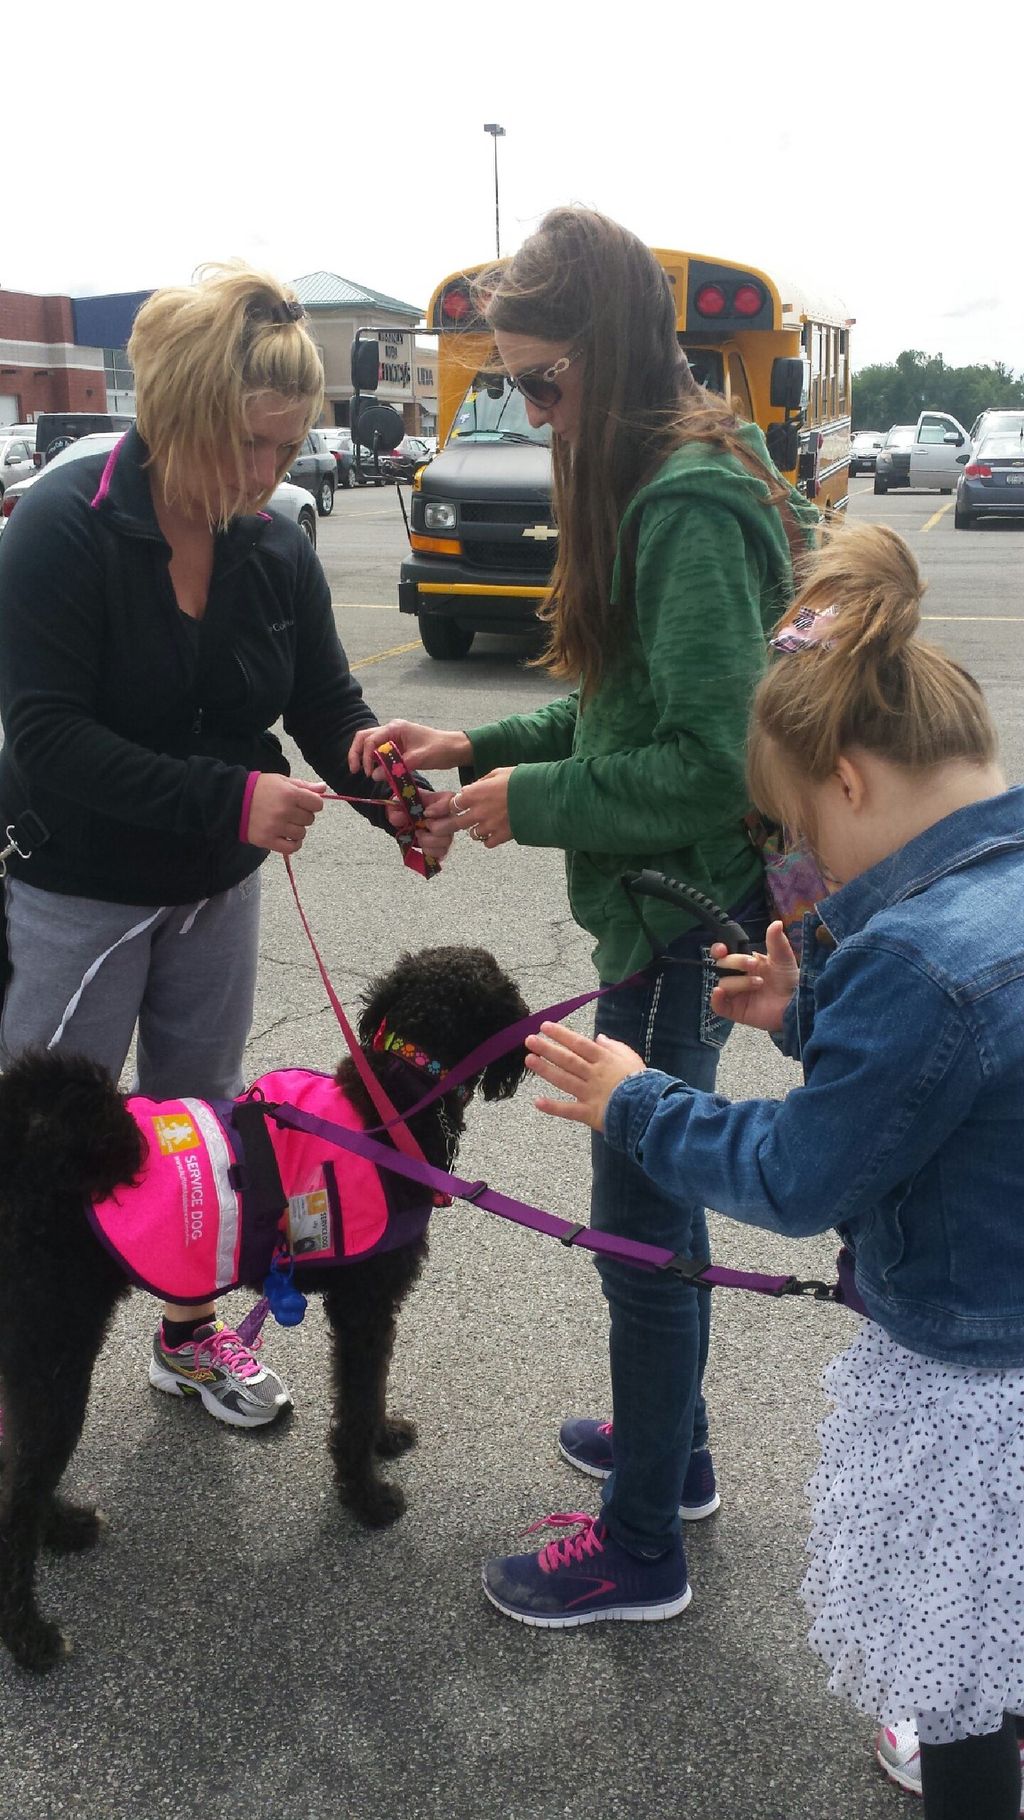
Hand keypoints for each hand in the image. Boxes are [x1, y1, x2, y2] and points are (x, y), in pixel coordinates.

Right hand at [245, 776, 325, 853]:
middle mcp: (284, 811)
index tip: (304, 803)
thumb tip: (323, 788)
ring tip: (285, 823)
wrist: (233, 800)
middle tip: (290, 812)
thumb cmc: (260, 788)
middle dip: (303, 815)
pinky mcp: (268, 840)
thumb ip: (304, 786)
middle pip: (309, 819)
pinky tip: (287, 837)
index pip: (317, 804)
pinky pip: (291, 848)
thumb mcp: (282, 781)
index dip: (313, 804)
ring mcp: (276, 827)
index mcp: (289, 794)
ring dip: (297, 829)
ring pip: (301, 833)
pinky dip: (293, 844)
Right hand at [348, 720, 472, 775]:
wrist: (455, 748)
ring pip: (370, 743)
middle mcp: (391, 729)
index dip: (365, 757)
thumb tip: (374, 776)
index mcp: (395, 728)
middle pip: (364, 738)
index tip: (368, 774)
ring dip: (365, 757)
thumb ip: (396, 767)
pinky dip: (375, 760)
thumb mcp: (419, 759)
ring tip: (365, 773)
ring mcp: (394, 736)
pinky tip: (377, 771)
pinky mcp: (397, 745)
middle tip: (355, 771)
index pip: (370, 740)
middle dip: (357, 753)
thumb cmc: (440, 749)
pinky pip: (380, 751)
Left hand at [384, 788, 453, 860]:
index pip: (451, 800)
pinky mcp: (443, 847)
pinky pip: (441, 853)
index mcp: (442, 800)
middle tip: (421, 826)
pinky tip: (422, 846)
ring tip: (418, 835)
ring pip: (446, 841)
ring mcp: (448, 833)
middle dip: (434, 828)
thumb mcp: (401, 802)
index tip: (426, 812)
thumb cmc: (410, 807)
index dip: (440, 809)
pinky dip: (429, 851)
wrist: (407, 817)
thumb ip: (397, 807)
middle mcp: (449, 817)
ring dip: (428, 841)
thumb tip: (399, 818)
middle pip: (452, 826)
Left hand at [426, 767, 513, 847]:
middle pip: (455, 823)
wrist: (540, 794)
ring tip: (481, 824)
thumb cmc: (520, 779)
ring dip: (474, 829)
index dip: (451, 806)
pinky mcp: (502, 836)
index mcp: (475, 794)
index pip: (452, 804)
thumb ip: (479, 783)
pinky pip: (487, 843)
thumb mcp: (497, 773)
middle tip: (444, 827)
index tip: (451, 807)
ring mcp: (489, 825)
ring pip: (472, 834)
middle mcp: (478, 811)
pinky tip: (492, 832)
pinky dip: (488, 839)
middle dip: (448, 825)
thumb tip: (468, 789)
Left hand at [524, 1022, 645, 1131]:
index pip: (579, 1043)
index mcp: (604, 1060)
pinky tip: (537, 1102)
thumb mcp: (631, 1057)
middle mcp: (594, 1074)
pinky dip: (553, 1107)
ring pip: (564, 1080)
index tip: (544, 1026)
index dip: (561, 1034)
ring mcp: (590, 1093)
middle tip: (529, 1040)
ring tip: (529, 1060)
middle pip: (567, 1059)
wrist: (650, 1107)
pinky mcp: (589, 1113)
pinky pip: (569, 1110)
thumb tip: (599, 1038)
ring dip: (546, 1070)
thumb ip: (614, 1046)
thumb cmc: (642, 1081)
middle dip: (548, 1048)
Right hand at [708, 920, 798, 1032]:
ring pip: (723, 984)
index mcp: (745, 963)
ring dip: (739, 982)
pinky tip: (720, 992)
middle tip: (752, 964)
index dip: (719, 949)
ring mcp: (736, 994)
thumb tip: (776, 923)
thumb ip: (776, 941)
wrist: (797, 1003)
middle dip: (735, 962)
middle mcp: (737, 977)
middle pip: (721, 966)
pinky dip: (716, 999)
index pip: (724, 954)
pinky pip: (718, 1006)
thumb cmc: (789, 980)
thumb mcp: (783, 958)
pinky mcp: (736, 1010)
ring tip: (758, 983)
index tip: (723, 948)